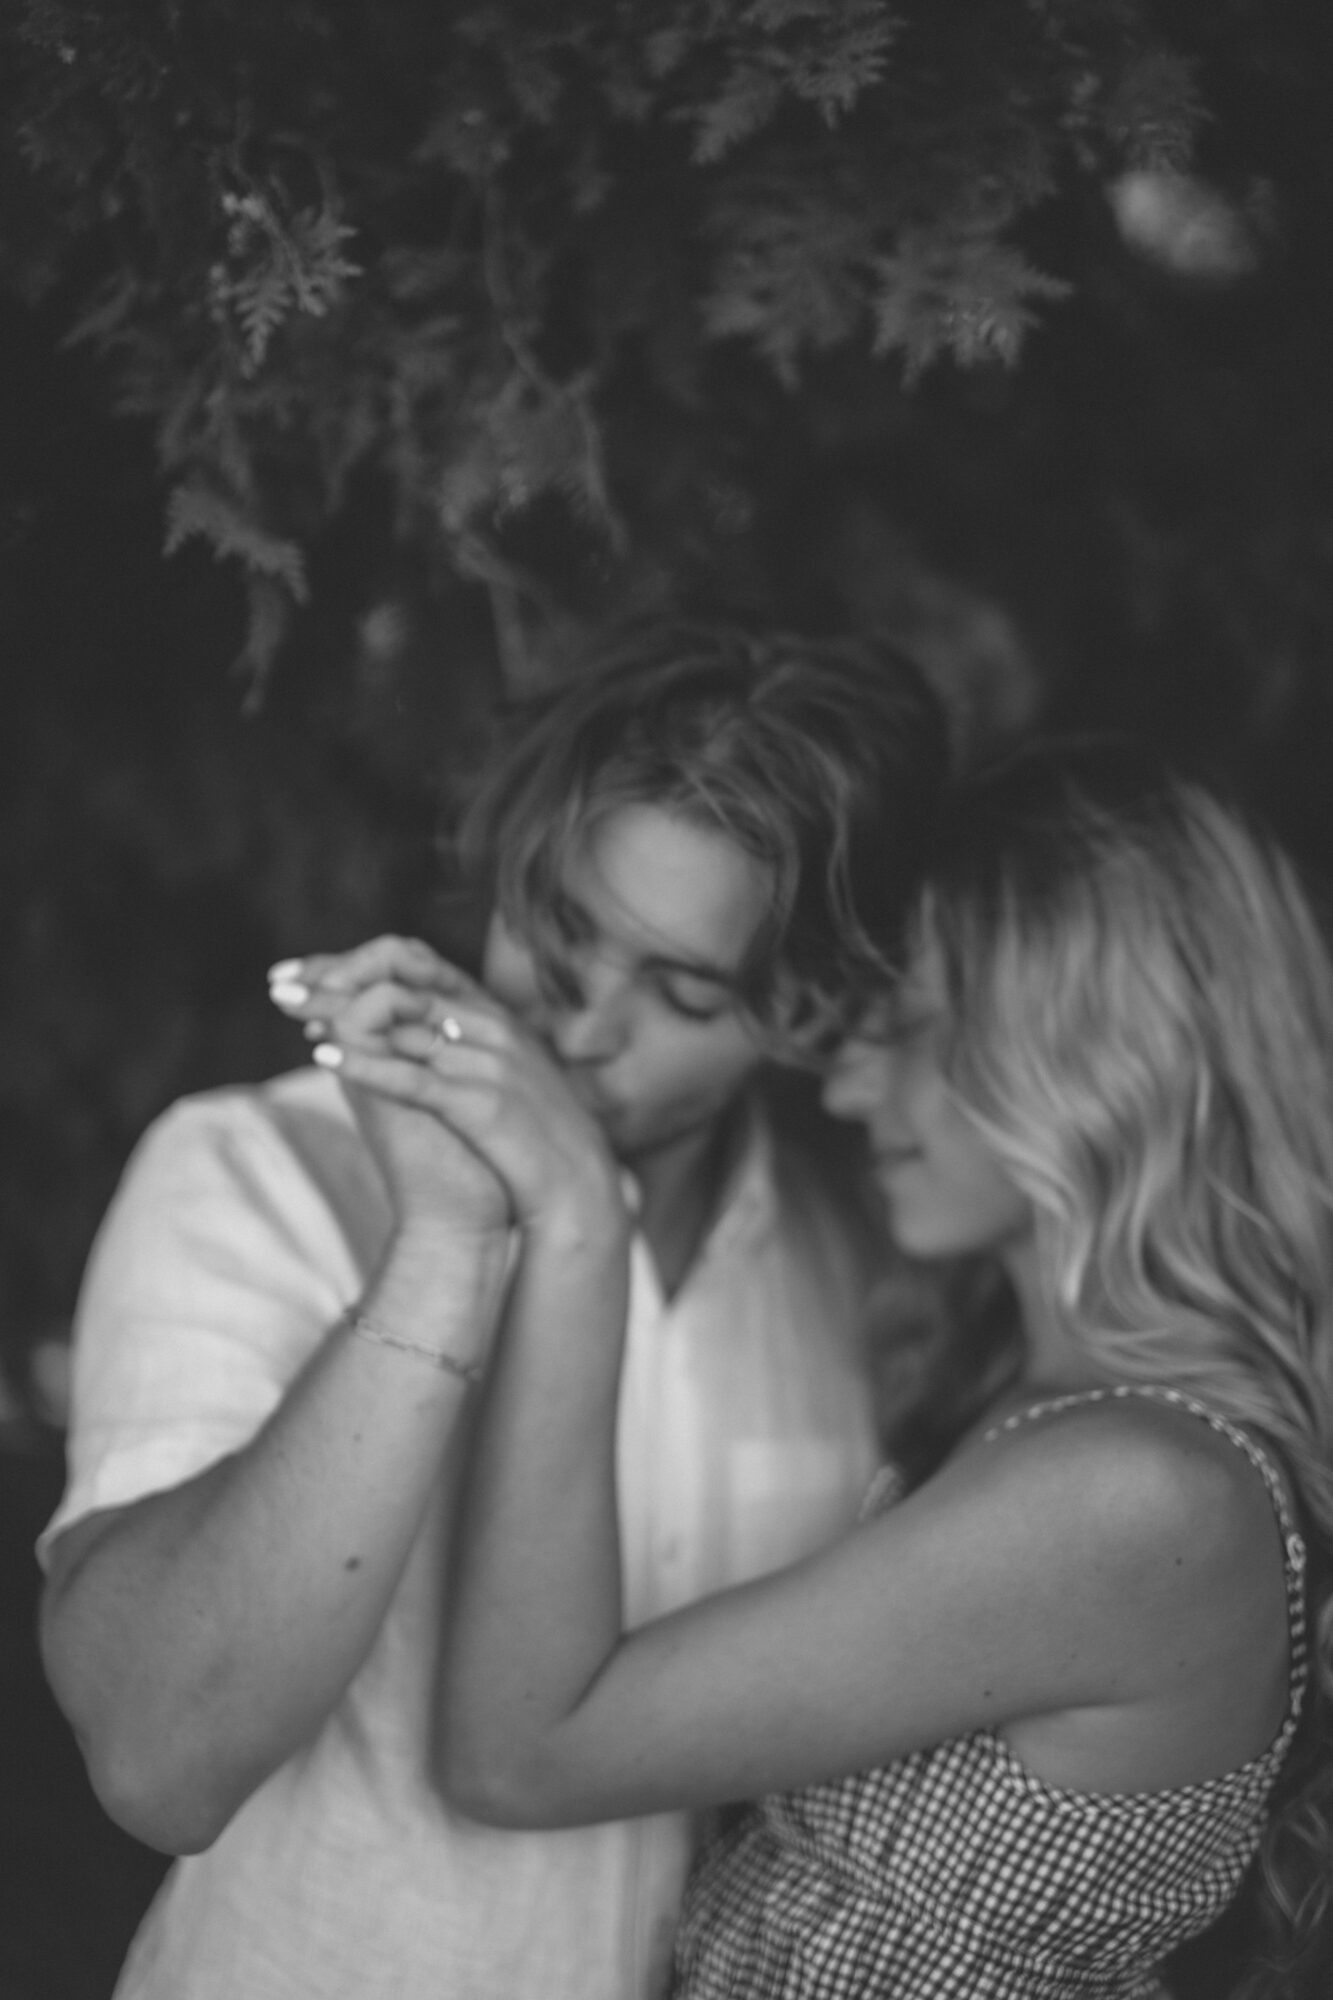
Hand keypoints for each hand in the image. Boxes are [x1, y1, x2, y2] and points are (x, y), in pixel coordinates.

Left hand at [269, 939, 624, 1238]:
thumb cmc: (528, 1131)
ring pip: (401, 1021)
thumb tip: (401, 1027)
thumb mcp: (497, 1069)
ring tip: (289, 1007)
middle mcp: (488, 1024)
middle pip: (398, 982)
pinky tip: (323, 1055)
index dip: (354, 960)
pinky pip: (413, 1076)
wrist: (574, 1184)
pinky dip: (365, 1063)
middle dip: (333, 978)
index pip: (414, 962)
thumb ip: (456, 1040)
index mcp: (490, 1012)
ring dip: (337, 1011)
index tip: (305, 968)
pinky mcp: (480, 1102)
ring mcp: (486, 1060)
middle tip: (279, 983)